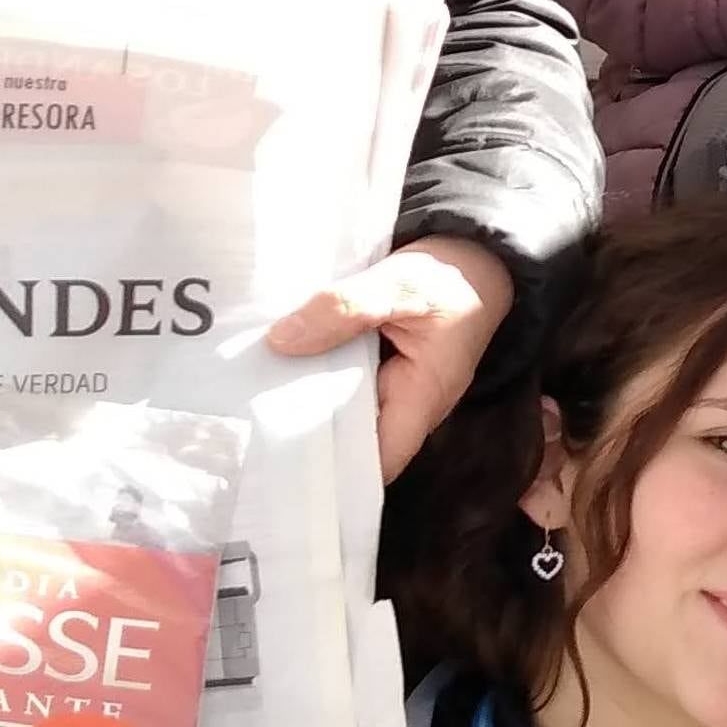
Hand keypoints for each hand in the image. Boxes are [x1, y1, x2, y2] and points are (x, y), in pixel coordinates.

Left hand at [268, 234, 515, 477]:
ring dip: (306, 401)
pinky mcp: (380, 368)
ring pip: (343, 410)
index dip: (337, 472)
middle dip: (307, 434)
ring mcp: (393, 388)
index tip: (285, 466)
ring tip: (250, 396)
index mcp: (424, 397)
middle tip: (251, 425)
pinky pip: (342, 383)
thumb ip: (346, 308)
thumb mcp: (400, 283)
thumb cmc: (452, 275)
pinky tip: (278, 365)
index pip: (379, 461)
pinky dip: (314, 375)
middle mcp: (409, 404)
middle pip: (353, 440)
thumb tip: (281, 340)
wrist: (475, 254)